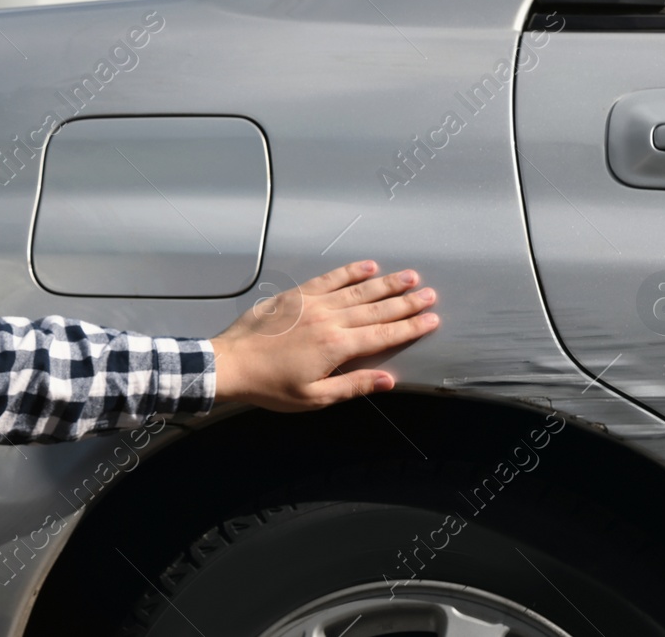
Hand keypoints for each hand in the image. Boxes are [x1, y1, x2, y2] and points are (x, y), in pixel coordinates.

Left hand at [210, 259, 438, 411]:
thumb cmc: (271, 387)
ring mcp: (313, 303)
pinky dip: (350, 272)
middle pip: (377, 309)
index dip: (410, 327)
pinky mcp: (297, 294)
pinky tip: (368, 266)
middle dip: (406, 302)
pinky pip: (329, 279)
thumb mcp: (314, 398)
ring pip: (358, 291)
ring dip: (386, 283)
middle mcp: (330, 320)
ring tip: (410, 276)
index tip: (433, 318)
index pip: (383, 336)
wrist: (231, 363)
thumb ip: (353, 386)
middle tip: (431, 294)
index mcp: (337, 347)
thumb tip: (389, 380)